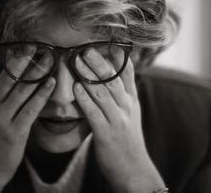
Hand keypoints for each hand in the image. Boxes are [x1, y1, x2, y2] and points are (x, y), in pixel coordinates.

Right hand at [0, 45, 55, 192]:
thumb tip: (6, 76)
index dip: (0, 52)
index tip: (11, 37)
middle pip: (7, 75)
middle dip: (21, 56)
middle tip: (35, 41)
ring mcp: (1, 117)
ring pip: (20, 88)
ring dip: (36, 71)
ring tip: (49, 56)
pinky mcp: (14, 132)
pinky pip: (30, 108)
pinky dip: (41, 94)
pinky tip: (51, 83)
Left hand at [73, 48, 164, 192]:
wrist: (134, 169)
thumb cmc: (127, 139)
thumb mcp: (130, 113)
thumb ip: (123, 93)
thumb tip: (116, 73)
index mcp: (131, 101)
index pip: (127, 74)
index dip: (118, 57)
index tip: (107, 42)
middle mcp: (126, 107)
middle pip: (112, 80)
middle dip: (99, 63)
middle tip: (86, 49)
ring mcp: (117, 120)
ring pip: (102, 93)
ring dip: (88, 76)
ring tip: (77, 62)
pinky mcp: (107, 134)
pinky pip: (94, 114)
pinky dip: (85, 100)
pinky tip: (76, 88)